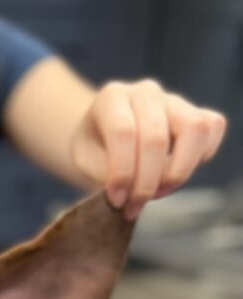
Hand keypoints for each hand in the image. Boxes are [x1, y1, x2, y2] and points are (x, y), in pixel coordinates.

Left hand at [70, 79, 226, 219]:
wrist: (102, 138)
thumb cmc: (94, 152)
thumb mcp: (86, 163)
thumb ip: (108, 175)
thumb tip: (135, 196)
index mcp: (112, 98)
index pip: (123, 132)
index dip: (123, 173)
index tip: (116, 200)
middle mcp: (145, 93)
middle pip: (156, 138)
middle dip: (146, 182)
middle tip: (134, 205)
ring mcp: (174, 100)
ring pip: (195, 128)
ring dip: (179, 170)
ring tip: (159, 191)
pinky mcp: (196, 112)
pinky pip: (212, 128)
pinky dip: (201, 156)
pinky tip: (177, 172)